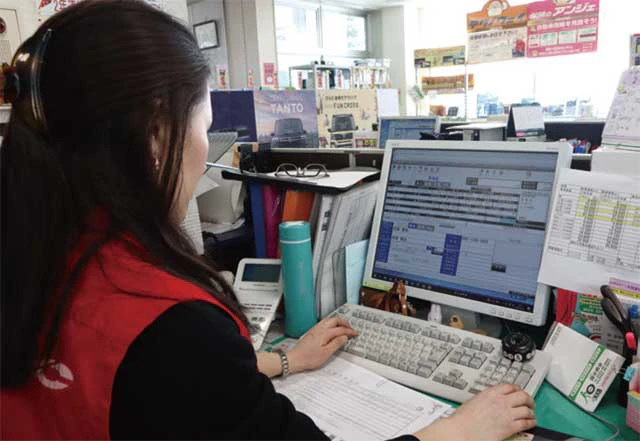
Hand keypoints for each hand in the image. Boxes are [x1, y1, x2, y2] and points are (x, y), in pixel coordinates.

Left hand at [287, 316, 356, 372]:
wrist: (294, 359)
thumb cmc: (308, 358)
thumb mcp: (326, 353)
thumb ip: (336, 344)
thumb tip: (344, 337)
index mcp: (324, 333)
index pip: (341, 329)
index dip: (349, 331)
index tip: (355, 333)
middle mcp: (319, 329)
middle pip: (335, 320)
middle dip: (345, 322)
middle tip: (350, 328)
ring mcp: (315, 329)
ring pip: (329, 320)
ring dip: (338, 321)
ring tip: (343, 327)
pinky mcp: (312, 332)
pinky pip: (324, 322)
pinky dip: (331, 323)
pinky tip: (332, 328)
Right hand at [413, 384, 535, 440]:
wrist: (462, 430)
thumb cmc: (463, 419)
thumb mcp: (474, 401)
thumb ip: (486, 398)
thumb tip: (491, 400)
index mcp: (491, 393)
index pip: (511, 386)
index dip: (518, 389)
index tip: (519, 392)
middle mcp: (501, 401)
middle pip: (523, 396)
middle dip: (528, 399)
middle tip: (529, 403)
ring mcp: (507, 414)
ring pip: (527, 409)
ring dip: (531, 412)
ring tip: (530, 415)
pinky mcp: (510, 427)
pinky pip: (526, 422)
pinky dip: (531, 422)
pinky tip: (530, 424)